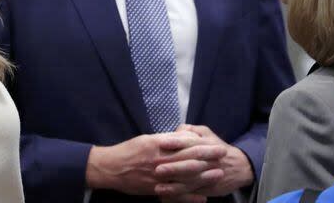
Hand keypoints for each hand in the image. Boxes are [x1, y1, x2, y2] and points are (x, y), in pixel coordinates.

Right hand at [86, 131, 211, 194]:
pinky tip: (203, 197)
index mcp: (158, 145)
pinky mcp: (155, 190)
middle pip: (189, 159)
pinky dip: (190, 197)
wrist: (110, 168)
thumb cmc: (128, 151)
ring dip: (204, 176)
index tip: (216, 144)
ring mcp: (158, 177)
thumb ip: (164, 140)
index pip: (185, 144)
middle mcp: (160, 160)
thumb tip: (182, 137)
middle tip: (223, 155)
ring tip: (218, 174)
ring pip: (185, 177)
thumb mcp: (145, 139)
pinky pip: (175, 195)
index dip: (203, 144)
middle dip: (208, 157)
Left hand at [155, 125, 253, 198]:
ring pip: (190, 182)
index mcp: (204, 144)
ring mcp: (206, 177)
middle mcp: (205, 161)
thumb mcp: (206, 133)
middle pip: (189, 164)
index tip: (161, 143)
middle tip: (157, 169)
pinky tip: (167, 198)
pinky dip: (180, 197)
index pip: (190, 142)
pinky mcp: (206, 189)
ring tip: (158, 188)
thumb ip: (190, 129)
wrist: (238, 166)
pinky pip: (192, 194)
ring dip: (174, 187)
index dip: (176, 142)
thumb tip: (176, 129)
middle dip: (174, 167)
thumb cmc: (216, 146)